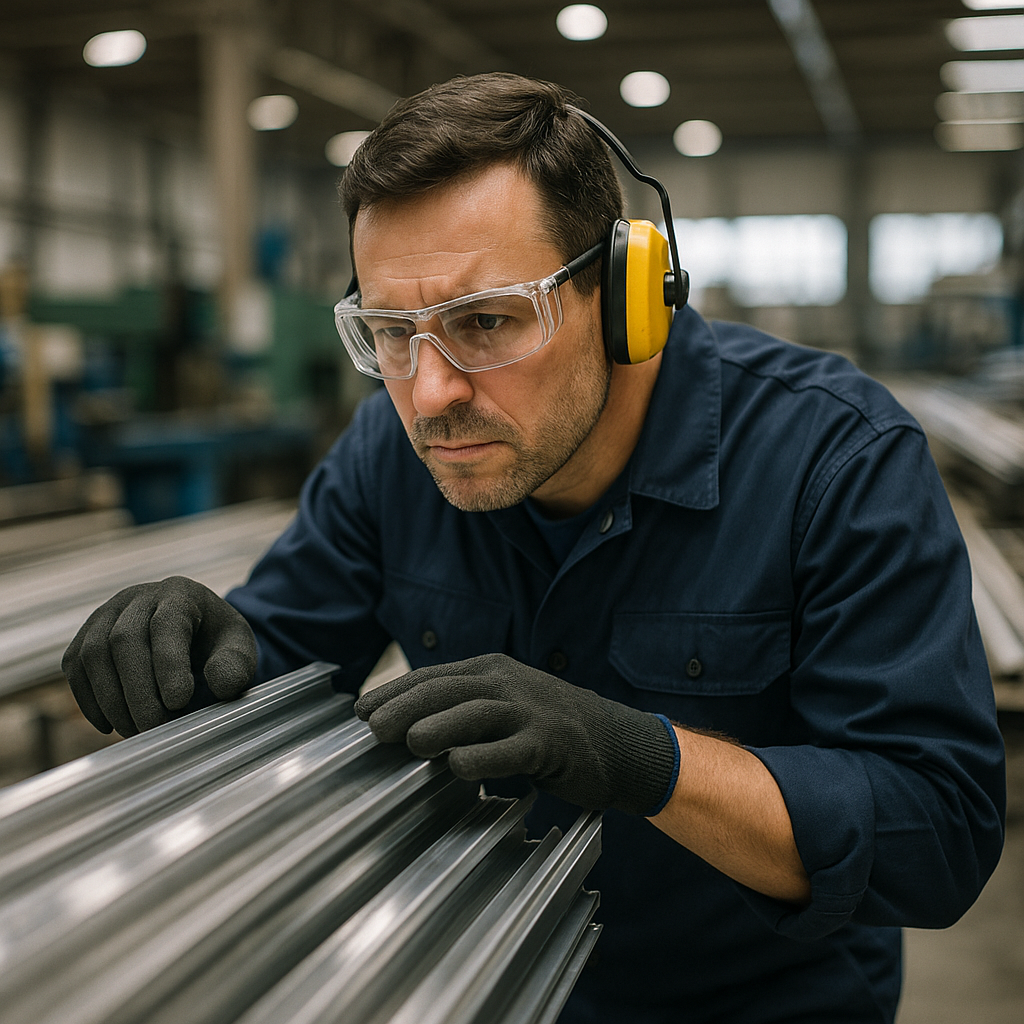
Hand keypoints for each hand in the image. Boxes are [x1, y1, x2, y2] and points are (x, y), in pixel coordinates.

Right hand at [62, 576, 256, 736]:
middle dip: (137, 690)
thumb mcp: (239, 649)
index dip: (169, 664)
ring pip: (93, 654)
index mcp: (180, 594)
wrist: (192, 631)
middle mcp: (138, 598)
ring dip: (111, 699)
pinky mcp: (86, 637)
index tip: (179, 702)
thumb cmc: (217, 642)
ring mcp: (106, 614)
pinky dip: (89, 700)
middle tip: (154, 727)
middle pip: (124, 640)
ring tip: (137, 730)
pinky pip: (75, 667)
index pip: (168, 624)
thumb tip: (219, 684)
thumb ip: (235, 666)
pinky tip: (112, 725)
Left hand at [355, 653, 678, 814]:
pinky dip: (483, 757)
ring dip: (439, 726)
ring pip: (476, 714)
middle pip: (447, 690)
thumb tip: (401, 725)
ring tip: (409, 742)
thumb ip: (460, 708)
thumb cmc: (547, 724)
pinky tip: (459, 766)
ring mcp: (529, 712)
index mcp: (490, 670)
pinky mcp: (550, 743)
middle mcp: (507, 684)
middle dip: (406, 707)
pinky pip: (511, 750)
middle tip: (373, 729)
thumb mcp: (503, 703)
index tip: (360, 710)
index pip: (432, 676)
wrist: (616, 740)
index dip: (394, 692)